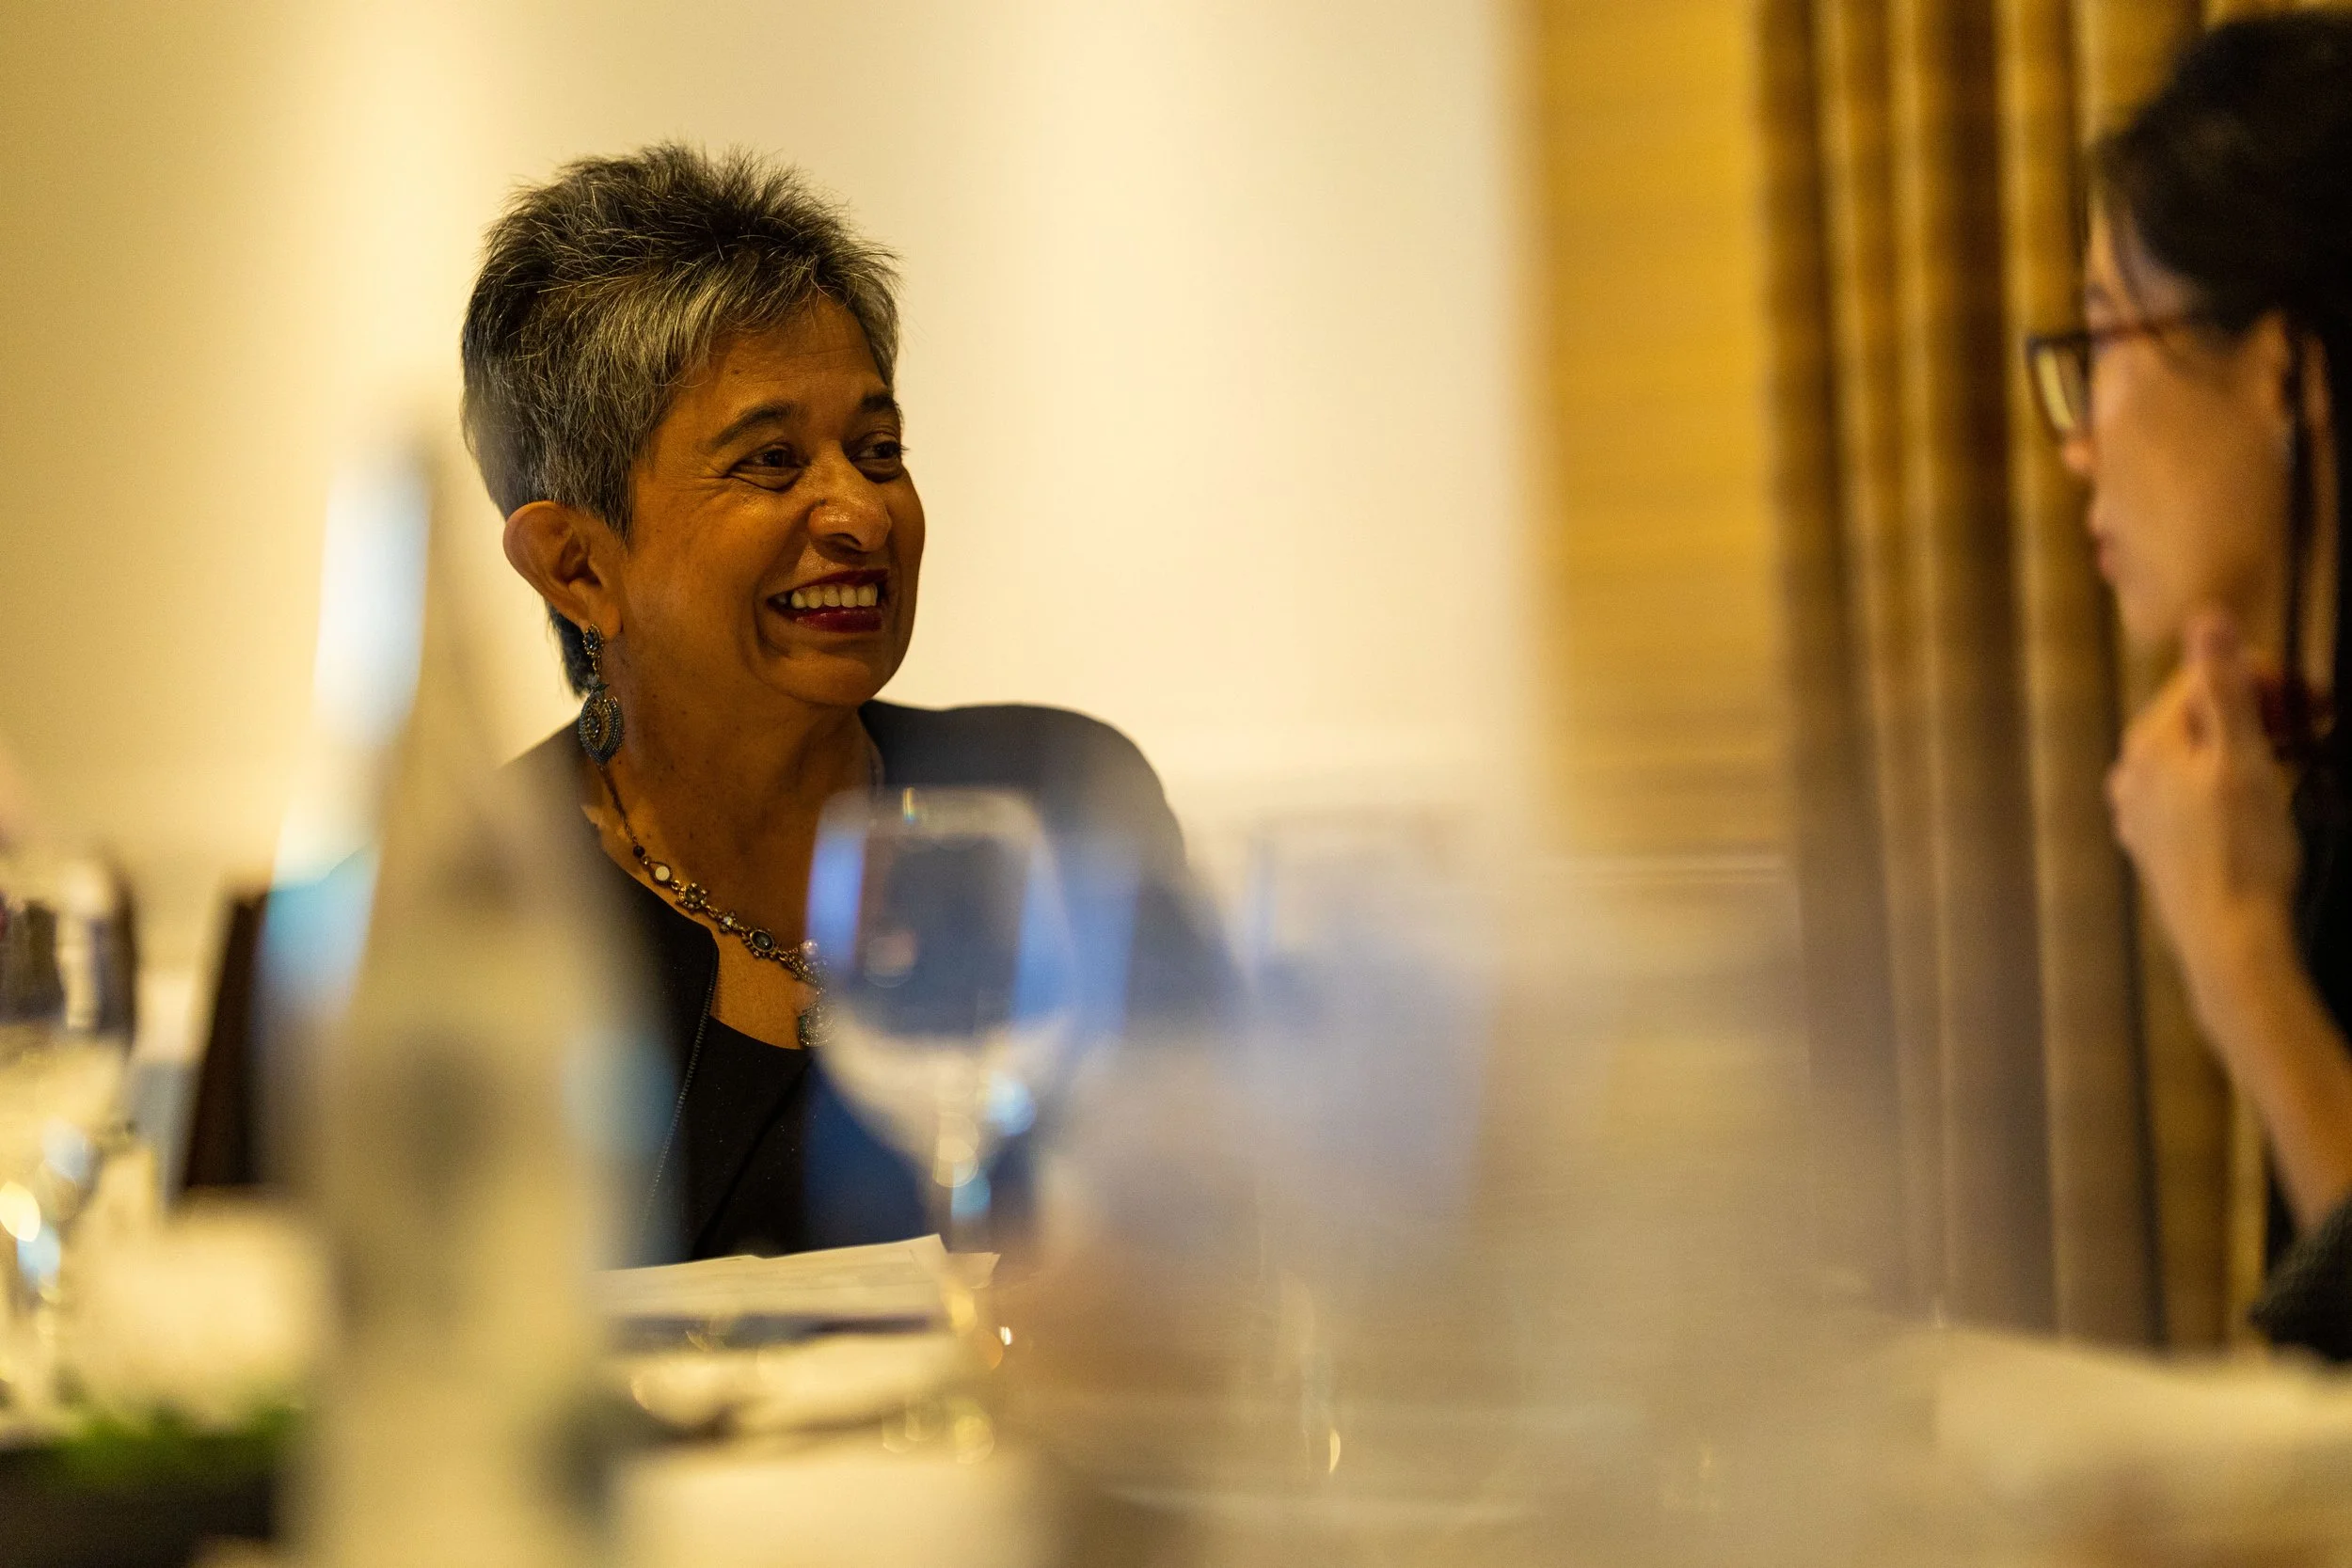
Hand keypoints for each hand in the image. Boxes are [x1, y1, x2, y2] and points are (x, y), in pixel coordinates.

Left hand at [2108, 611, 2301, 1010]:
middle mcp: (2129, 770)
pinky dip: (2226, 782)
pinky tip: (2257, 802)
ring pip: (2196, 753)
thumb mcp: (2243, 761)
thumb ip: (2223, 688)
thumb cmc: (2243, 853)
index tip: (2313, 703)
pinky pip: (2190, 791)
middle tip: (2313, 726)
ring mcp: (2136, 808)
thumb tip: (2207, 616)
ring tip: (2292, 760)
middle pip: (2198, 714)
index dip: (2265, 680)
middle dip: (2257, 710)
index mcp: (2147, 743)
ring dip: (2247, 745)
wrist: (2228, 942)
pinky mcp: (2151, 840)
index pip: (2205, 677)